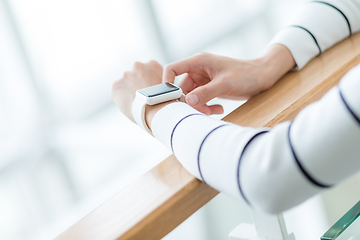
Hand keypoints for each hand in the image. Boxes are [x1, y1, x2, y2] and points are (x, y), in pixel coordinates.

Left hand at [111, 60, 163, 122]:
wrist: (155, 109)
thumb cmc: (166, 101)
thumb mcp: (169, 85)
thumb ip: (161, 81)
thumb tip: (159, 86)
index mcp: (152, 64)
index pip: (148, 71)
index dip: (150, 81)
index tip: (151, 90)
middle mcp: (137, 65)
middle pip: (136, 75)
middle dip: (138, 83)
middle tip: (143, 97)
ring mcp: (125, 75)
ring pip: (126, 83)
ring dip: (130, 90)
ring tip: (137, 102)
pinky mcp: (116, 85)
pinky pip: (117, 91)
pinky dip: (121, 97)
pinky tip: (130, 104)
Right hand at [163, 44, 294, 114]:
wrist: (262, 77)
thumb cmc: (245, 75)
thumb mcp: (225, 84)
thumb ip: (206, 93)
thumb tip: (187, 102)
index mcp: (199, 62)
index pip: (173, 69)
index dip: (167, 82)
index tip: (170, 98)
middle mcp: (198, 70)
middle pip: (182, 88)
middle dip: (189, 102)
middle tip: (201, 111)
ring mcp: (204, 80)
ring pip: (191, 97)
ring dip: (200, 106)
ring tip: (213, 111)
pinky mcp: (210, 88)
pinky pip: (200, 100)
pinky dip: (207, 107)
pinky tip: (219, 109)